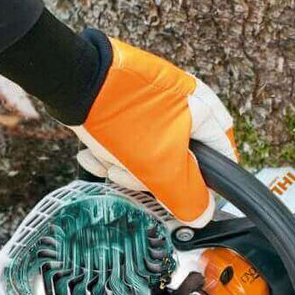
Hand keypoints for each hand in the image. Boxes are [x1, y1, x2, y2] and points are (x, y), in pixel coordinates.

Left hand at [71, 33, 236, 225]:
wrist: (72, 80)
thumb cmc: (120, 116)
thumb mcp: (160, 167)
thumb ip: (186, 196)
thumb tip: (203, 214)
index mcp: (202, 112)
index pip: (221, 156)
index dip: (206, 184)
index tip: (187, 200)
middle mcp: (184, 100)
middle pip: (180, 157)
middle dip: (152, 176)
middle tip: (135, 177)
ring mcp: (155, 98)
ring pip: (151, 150)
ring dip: (127, 165)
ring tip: (107, 162)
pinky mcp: (128, 99)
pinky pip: (128, 136)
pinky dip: (112, 149)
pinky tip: (94, 153)